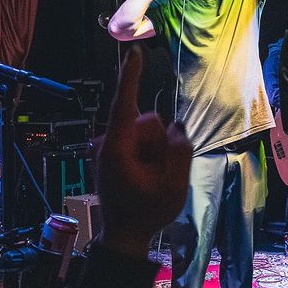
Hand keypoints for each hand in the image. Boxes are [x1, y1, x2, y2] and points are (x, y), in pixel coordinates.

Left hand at [97, 47, 192, 255]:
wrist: (124, 235)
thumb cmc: (146, 213)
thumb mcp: (174, 186)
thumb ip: (179, 152)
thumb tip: (176, 128)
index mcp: (118, 147)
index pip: (126, 103)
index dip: (131, 76)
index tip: (135, 51)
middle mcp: (108, 142)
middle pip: (146, 120)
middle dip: (160, 140)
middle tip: (160, 173)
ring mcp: (109, 147)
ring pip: (145, 131)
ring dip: (155, 150)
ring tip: (151, 178)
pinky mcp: (112, 152)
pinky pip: (139, 141)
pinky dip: (148, 154)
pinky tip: (145, 176)